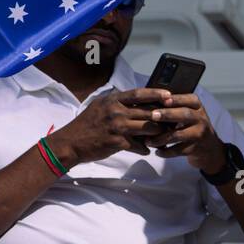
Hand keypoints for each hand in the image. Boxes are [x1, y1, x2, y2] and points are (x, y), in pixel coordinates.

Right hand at [49, 88, 173, 166]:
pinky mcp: (117, 142)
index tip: (169, 94)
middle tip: (174, 119)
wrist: (70, 143)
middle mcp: (116, 111)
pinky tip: (147, 150)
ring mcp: (117, 127)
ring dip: (157, 133)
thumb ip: (118, 101)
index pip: (139, 93)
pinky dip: (144, 149)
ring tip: (163, 136)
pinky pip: (138, 145)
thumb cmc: (86, 124)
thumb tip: (137, 98)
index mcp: (113, 100)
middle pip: (148, 112)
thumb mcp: (100, 106)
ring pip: (147, 129)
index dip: (156, 93)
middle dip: (163, 117)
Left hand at [141, 93, 226, 174]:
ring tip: (148, 141)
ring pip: (178, 134)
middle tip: (153, 115)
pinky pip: (177, 150)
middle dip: (168, 114)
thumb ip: (176, 107)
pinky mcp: (195, 148)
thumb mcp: (190, 113)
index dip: (176, 99)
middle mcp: (201, 119)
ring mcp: (199, 134)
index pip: (188, 99)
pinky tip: (157, 151)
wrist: (209, 147)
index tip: (163, 99)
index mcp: (198, 107)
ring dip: (161, 138)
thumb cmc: (193, 126)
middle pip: (184, 114)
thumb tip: (153, 101)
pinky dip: (165, 151)